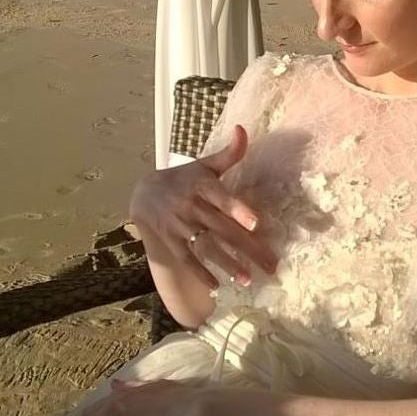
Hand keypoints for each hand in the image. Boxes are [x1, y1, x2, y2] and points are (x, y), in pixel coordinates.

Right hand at [129, 124, 278, 288]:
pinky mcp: (171, 241)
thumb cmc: (186, 178)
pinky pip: (187, 259)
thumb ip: (230, 152)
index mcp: (203, 185)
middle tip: (270, 265)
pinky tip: (217, 286)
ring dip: (227, 265)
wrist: (145, 192)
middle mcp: (192, 206)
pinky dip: (200, 273)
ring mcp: (180, 226)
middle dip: (248, 248)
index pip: (221, 197)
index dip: (237, 209)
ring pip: (207, 247)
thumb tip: (242, 129)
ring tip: (248, 280)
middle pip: (223, 229)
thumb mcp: (206, 164)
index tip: (254, 222)